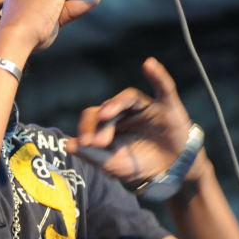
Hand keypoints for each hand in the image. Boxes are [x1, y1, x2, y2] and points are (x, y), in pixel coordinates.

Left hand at [66, 57, 201, 187]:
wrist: (170, 173)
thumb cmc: (139, 165)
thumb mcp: (113, 164)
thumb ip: (92, 155)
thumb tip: (68, 144)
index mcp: (109, 123)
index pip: (92, 117)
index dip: (85, 128)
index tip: (84, 144)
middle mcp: (125, 111)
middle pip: (107, 108)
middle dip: (100, 126)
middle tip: (97, 143)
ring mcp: (146, 107)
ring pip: (129, 97)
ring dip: (116, 104)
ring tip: (105, 114)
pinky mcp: (167, 106)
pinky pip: (164, 87)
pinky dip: (158, 75)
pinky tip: (149, 65)